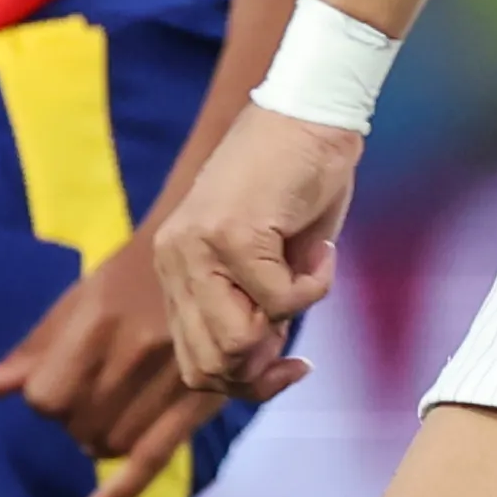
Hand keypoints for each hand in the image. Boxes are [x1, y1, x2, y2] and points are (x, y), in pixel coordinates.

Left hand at [0, 241, 207, 496]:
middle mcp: (129, 353)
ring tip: (119, 409)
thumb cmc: (139, 272)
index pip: (44, 396)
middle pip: (76, 423)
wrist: (218, 253)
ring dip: (102, 437)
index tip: (64, 380)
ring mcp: (167, 379)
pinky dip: (121, 492)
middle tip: (97, 390)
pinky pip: (152, 459)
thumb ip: (35, 347)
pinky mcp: (198, 402)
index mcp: (96, 320)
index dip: (48, 396)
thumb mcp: (82, 298)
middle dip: (76, 417)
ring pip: (108, 444)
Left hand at [134, 105, 355, 414]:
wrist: (309, 113)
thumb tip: (261, 367)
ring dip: (287, 323)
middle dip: (264, 369)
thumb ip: (254, 311)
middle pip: (211, 365)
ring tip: (308, 277)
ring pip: (238, 342)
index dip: (245, 382)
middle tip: (300, 340)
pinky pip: (282, 301)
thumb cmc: (296, 182)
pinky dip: (316, 285)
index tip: (290, 365)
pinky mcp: (232, 235)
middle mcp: (175, 259)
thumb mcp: (266, 260)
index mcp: (176, 267)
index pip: (195, 363)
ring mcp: (198, 247)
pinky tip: (321, 249)